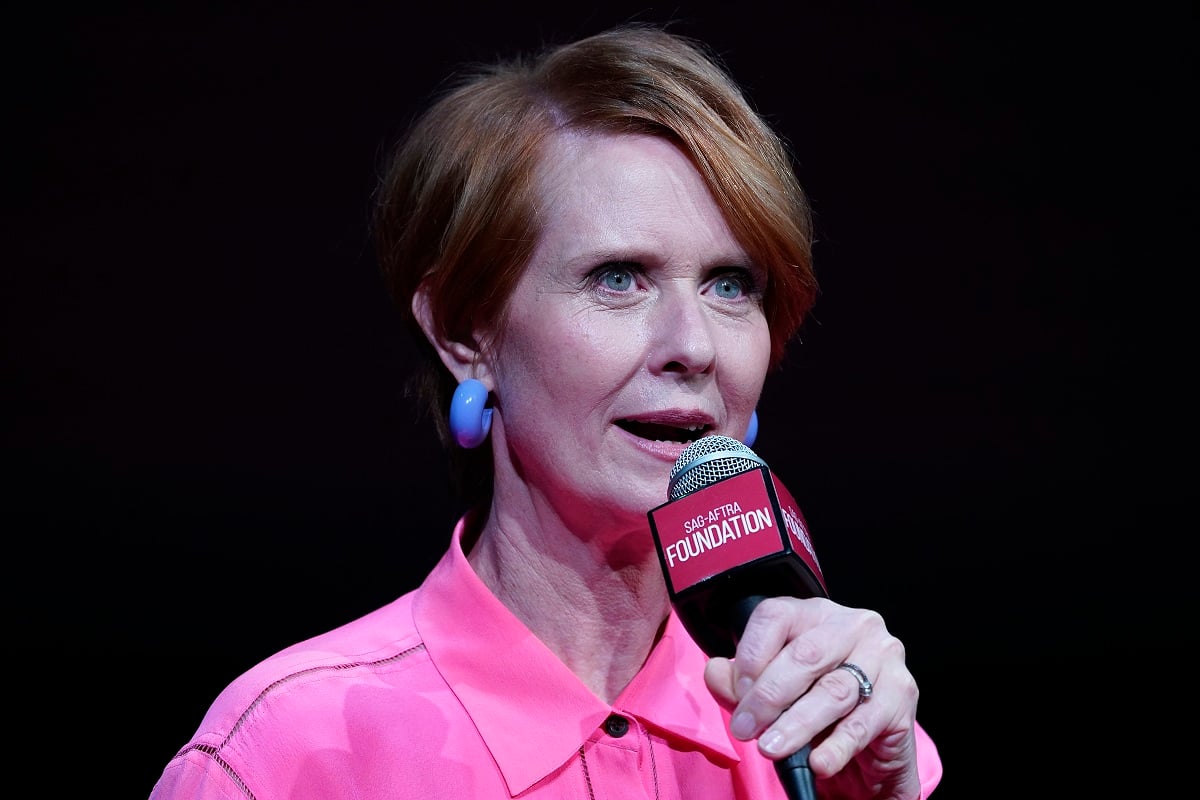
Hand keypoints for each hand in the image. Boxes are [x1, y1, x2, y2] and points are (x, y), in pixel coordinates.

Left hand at [704, 596, 922, 799]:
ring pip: (834, 690)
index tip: (737, 691)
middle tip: (746, 729)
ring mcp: (883, 657)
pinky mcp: (902, 695)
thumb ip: (739, 683)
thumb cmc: (816, 706)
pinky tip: (818, 762)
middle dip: (769, 696)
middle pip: (805, 655)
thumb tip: (715, 671)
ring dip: (797, 723)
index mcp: (814, 613)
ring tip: (772, 748)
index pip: (775, 616)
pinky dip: (837, 746)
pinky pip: (863, 722)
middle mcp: (852, 626)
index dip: (751, 654)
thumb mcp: (770, 693)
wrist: (869, 745)